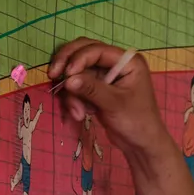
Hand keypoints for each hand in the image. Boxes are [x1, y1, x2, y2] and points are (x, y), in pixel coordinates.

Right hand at [48, 39, 170, 157]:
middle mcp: (116, 63)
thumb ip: (91, 89)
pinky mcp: (97, 88)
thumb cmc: (136, 123)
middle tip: (53, 75)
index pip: (96, 49)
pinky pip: (77, 86)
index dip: (78, 58)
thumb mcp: (114, 104)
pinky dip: (75, 99)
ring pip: (77, 72)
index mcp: (128, 61)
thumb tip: (68, 79)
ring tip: (78, 112)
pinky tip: (81, 114)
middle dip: (67, 65)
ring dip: (72, 91)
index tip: (66, 74)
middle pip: (82, 52)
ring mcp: (105, 75)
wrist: (140, 145)